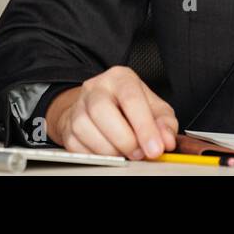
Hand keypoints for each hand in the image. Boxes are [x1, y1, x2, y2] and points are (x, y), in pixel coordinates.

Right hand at [46, 66, 179, 158]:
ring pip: (84, 127)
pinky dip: (94, 155)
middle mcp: (96, 88)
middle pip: (101, 110)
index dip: (144, 127)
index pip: (131, 98)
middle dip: (123, 139)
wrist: (100, 109)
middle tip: (138, 154)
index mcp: (120, 78)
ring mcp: (78, 106)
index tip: (155, 149)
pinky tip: (109, 155)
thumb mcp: (154, 109)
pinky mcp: (67, 126)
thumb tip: (166, 140)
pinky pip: (75, 144)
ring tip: (124, 155)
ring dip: (109, 149)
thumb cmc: (130, 109)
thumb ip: (165, 124)